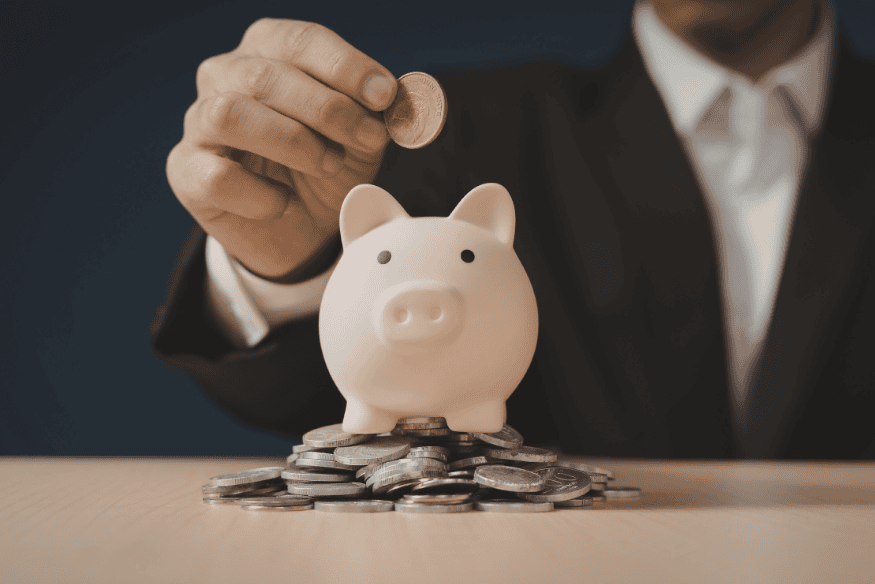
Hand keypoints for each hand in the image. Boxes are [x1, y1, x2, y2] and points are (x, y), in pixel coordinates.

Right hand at [166, 19, 396, 278]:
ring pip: (232, 115)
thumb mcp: (363, 136)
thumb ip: (380, 113)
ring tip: (329, 165)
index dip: (346, 66)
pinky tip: (284, 203)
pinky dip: (261, 194)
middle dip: (329, 109)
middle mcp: (223, 76)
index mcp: (267, 51)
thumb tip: (401, 96)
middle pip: (266, 75)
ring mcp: (199, 123)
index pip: (299, 40)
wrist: (301, 229)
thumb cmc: (327, 167)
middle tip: (369, 139)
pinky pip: (219, 176)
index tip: (385, 96)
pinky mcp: (187, 172)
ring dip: (293, 141)